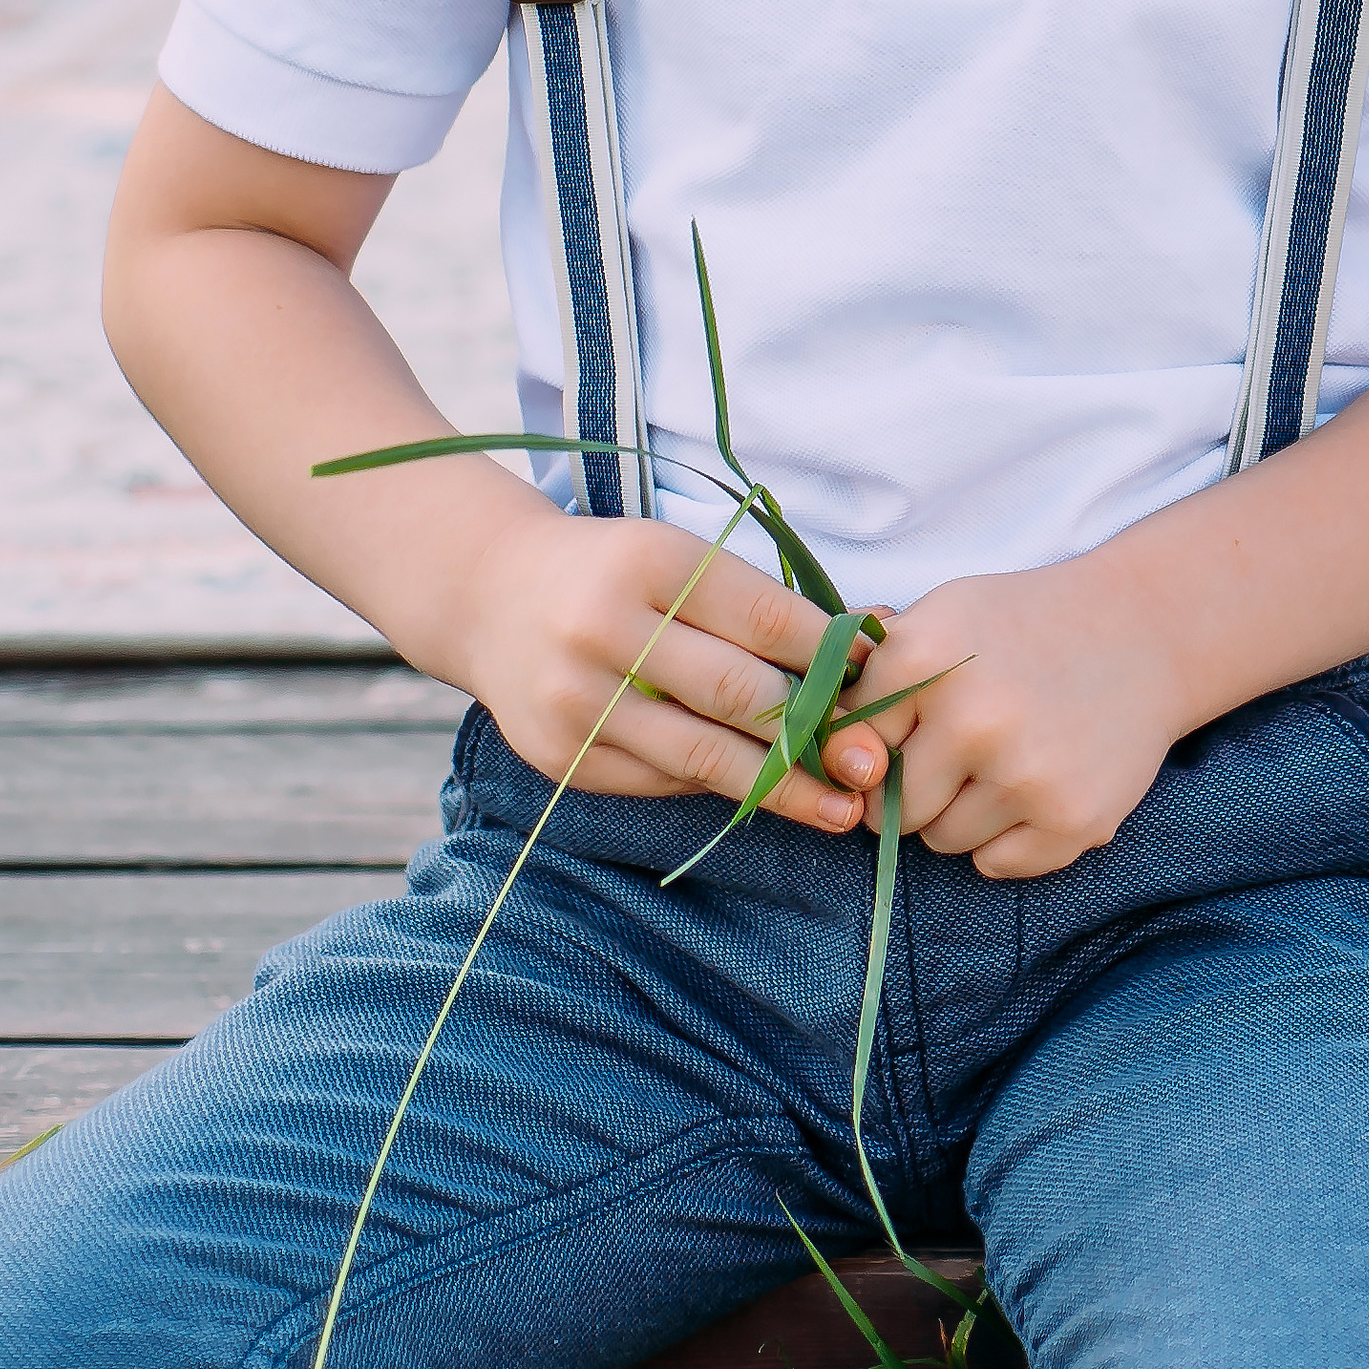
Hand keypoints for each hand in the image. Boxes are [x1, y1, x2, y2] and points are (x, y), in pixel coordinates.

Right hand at [451, 490, 876, 833]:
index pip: (764, 616)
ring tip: (842, 810)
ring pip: (703, 754)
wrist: (490, 594)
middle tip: (874, 764)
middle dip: (816, 733)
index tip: (878, 682)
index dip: (830, 654)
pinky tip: (759, 795)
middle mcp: (605, 627)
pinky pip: (660, 781)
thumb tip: (871, 640)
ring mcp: (576, 698)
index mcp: (649, 561)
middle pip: (739, 692)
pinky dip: (714, 787)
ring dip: (783, 786)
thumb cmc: (613, 571)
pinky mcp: (559, 756)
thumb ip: (762, 603)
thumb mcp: (679, 558)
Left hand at [829, 554, 1186, 879]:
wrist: (1142, 632)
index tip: (896, 734)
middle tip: (954, 750)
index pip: (848, 744)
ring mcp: (1025, 776)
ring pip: (941, 841)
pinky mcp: (1071, 822)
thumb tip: (822, 752)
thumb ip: (873, 677)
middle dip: (911, 787)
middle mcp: (972, 720)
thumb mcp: (941, 617)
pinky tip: (1032, 787)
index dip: (868, 745)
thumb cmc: (1023, 625)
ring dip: (958, 814)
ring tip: (1000, 761)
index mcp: (924, 659)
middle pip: (890, 806)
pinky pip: (994, 865)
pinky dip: (1004, 839)